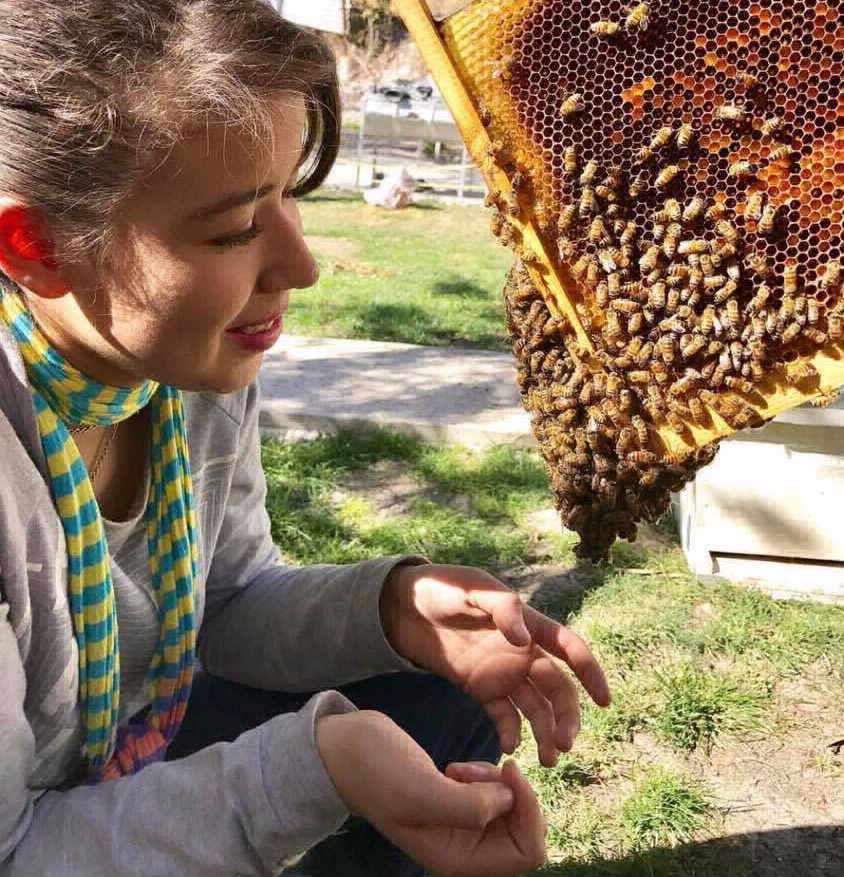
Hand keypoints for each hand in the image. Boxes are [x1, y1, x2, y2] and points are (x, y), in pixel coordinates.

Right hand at [316, 710, 545, 876]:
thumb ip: (469, 806)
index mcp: (457, 861)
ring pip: (509, 808)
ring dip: (493, 781)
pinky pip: (491, 794)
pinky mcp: (455, 803)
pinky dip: (483, 775)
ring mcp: (459, 827)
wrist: (345, 749)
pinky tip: (455, 767)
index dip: (529, 811)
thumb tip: (510, 801)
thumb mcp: (421, 791)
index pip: (526, 852)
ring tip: (458, 768)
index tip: (508, 772)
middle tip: (473, 770)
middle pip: (523, 831)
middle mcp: (463, 850)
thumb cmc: (378, 770)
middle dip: (509, 793)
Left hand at [381, 564, 610, 766]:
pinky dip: (510, 733)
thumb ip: (502, 609)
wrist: (403, 605)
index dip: (590, 672)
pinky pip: (503, 715)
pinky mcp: (480, 688)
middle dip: (566, 716)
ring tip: (548, 760)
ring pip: (534, 707)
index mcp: (528, 624)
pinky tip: (508, 748)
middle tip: (566, 744)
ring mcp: (502, 672)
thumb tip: (524, 640)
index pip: (569, 648)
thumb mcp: (471, 589)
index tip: (604, 701)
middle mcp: (521, 652)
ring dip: (545, 732)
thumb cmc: (442, 587)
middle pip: (556, 688)